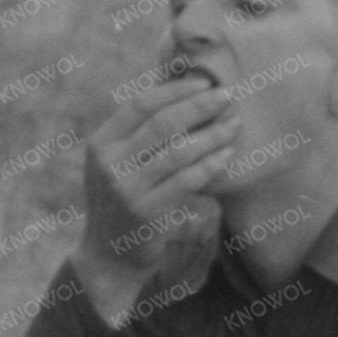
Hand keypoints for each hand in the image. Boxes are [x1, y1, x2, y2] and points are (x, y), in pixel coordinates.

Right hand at [74, 76, 236, 307]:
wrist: (109, 255)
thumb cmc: (124, 201)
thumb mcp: (119, 164)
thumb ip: (139, 134)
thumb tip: (179, 92)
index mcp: (101, 143)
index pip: (140, 104)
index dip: (174, 90)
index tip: (204, 81)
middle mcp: (109, 163)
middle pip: (162, 123)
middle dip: (199, 106)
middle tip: (229, 96)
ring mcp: (126, 189)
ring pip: (178, 151)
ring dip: (212, 134)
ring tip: (235, 124)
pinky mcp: (147, 212)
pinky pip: (187, 181)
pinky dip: (211, 164)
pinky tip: (229, 154)